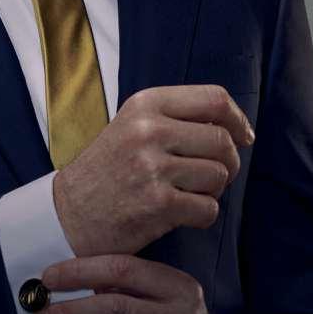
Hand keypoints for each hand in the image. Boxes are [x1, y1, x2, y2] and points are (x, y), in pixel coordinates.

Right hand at [52, 84, 254, 257]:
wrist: (69, 212)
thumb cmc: (109, 170)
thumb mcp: (133, 126)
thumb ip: (176, 118)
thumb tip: (236, 126)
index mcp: (145, 104)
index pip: (213, 98)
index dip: (237, 119)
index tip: (243, 137)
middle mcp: (148, 130)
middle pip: (222, 140)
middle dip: (229, 162)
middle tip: (213, 176)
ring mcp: (152, 167)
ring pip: (219, 175)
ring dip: (213, 190)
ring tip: (189, 193)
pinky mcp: (157, 204)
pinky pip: (209, 208)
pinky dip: (202, 215)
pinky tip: (181, 214)